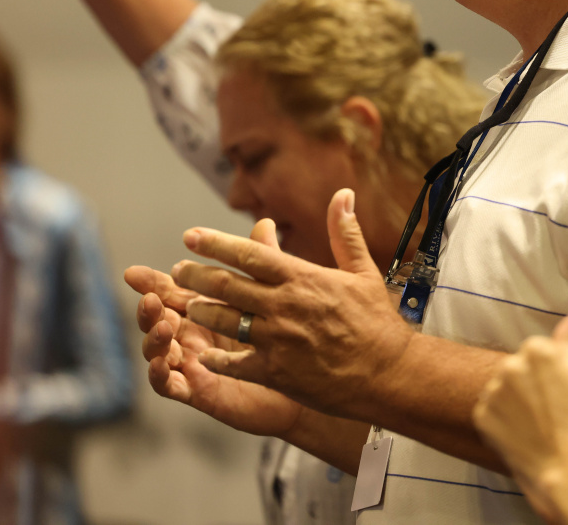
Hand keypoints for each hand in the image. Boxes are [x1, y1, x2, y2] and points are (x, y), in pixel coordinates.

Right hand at [124, 219, 304, 437]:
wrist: (302, 378)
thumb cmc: (281, 335)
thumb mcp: (272, 295)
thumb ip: (263, 262)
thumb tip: (266, 221)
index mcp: (203, 308)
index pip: (171, 291)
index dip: (152, 283)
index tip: (133, 273)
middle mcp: (191, 333)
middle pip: (158, 318)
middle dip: (149, 309)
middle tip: (151, 299)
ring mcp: (191, 362)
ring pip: (157, 350)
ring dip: (154, 338)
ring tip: (163, 327)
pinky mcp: (197, 390)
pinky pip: (169, 385)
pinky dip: (160, 375)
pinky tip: (162, 364)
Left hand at [170, 189, 414, 420]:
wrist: (389, 374)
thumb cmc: (377, 322)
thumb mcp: (363, 272)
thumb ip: (344, 233)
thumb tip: (343, 193)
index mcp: (303, 278)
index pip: (250, 254)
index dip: (216, 243)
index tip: (191, 235)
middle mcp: (285, 306)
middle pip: (227, 286)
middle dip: (196, 276)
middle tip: (177, 270)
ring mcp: (278, 341)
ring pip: (226, 322)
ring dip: (201, 312)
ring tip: (186, 307)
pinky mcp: (277, 373)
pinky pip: (235, 364)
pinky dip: (216, 360)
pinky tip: (202, 357)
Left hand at [472, 314, 567, 521]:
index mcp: (537, 349)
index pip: (537, 350)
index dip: (549, 373)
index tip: (559, 390)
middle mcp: (510, 364)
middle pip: (517, 367)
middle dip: (528, 384)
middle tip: (549, 409)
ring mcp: (494, 391)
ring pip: (502, 389)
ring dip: (513, 402)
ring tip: (535, 424)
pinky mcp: (482, 415)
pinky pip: (490, 411)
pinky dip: (501, 421)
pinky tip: (521, 434)